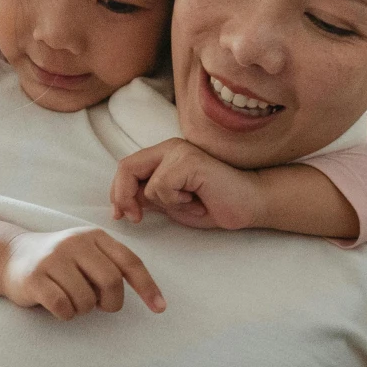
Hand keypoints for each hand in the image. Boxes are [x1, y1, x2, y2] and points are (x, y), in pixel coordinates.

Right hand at [0, 226, 164, 317]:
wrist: (10, 256)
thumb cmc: (60, 262)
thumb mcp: (87, 253)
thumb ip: (112, 266)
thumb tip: (143, 294)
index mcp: (95, 236)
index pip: (130, 262)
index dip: (147, 286)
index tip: (159, 308)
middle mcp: (75, 243)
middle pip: (111, 282)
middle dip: (111, 302)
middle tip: (100, 306)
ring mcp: (53, 259)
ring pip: (86, 299)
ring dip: (83, 309)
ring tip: (72, 300)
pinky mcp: (34, 277)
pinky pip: (63, 307)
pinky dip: (66, 314)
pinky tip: (59, 306)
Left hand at [111, 139, 268, 231]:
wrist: (249, 204)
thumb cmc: (214, 204)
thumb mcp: (173, 204)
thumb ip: (150, 198)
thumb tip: (122, 202)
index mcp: (165, 155)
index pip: (128, 167)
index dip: (117, 192)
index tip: (121, 215)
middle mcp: (170, 148)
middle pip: (126, 168)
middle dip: (123, 197)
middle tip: (134, 219)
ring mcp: (180, 151)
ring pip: (148, 185)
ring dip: (166, 204)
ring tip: (191, 204)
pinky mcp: (189, 161)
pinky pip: (163, 187)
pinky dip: (176, 202)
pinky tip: (197, 199)